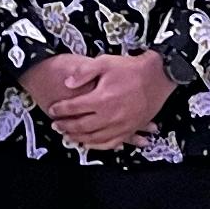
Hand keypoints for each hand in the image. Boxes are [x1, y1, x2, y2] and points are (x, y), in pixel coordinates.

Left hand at [29, 51, 177, 152]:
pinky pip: (111, 143)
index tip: (52, 109)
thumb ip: (83, 72)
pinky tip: (89, 144)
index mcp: (101, 99)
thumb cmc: (130, 69)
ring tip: (67, 136)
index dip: (60, 110)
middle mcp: (110, 116)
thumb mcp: (104, 62)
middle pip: (81, 126)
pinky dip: (98, 146)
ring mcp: (121, 126)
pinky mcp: (130, 130)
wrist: (157, 76)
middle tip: (55, 125)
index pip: (73, 108)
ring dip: (78, 138)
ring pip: (94, 138)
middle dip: (65, 126)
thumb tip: (67, 83)